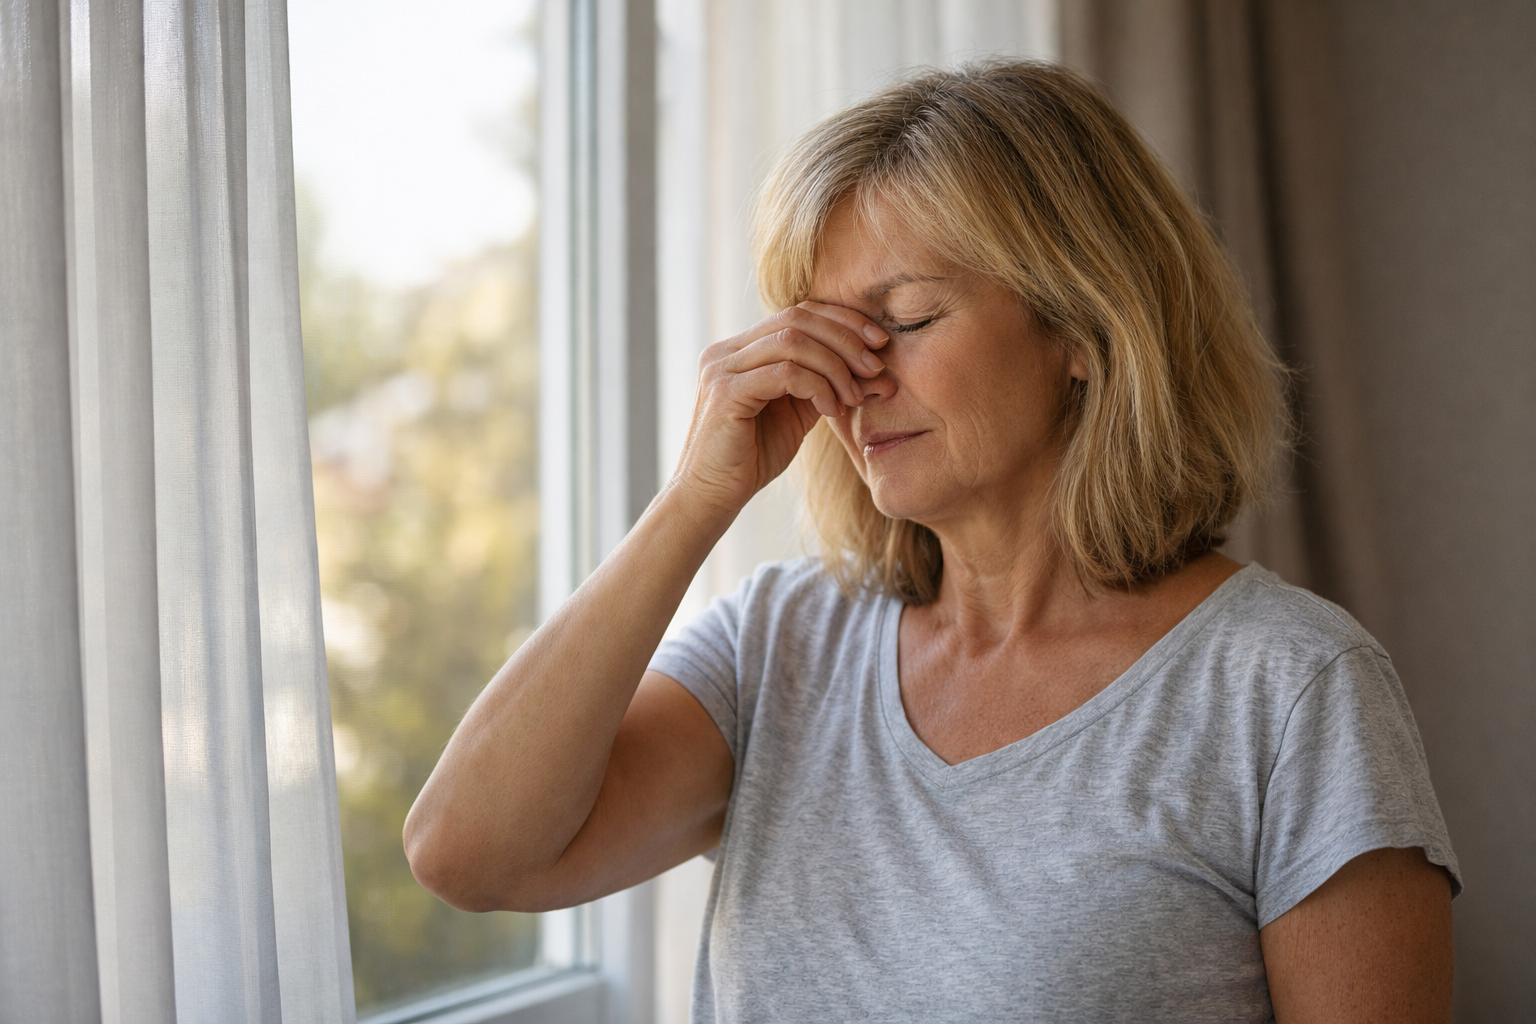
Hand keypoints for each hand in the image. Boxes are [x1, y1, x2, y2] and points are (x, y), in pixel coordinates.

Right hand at [669, 301, 888, 515]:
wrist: (710, 498)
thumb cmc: (752, 459)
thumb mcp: (796, 413)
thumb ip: (822, 384)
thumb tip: (873, 368)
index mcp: (740, 349)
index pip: (798, 313)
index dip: (842, 321)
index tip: (878, 343)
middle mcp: (726, 351)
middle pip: (797, 318)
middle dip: (846, 339)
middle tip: (876, 367)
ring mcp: (722, 368)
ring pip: (793, 342)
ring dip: (835, 366)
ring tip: (855, 396)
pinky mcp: (725, 392)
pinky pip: (785, 373)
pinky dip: (818, 387)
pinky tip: (832, 410)